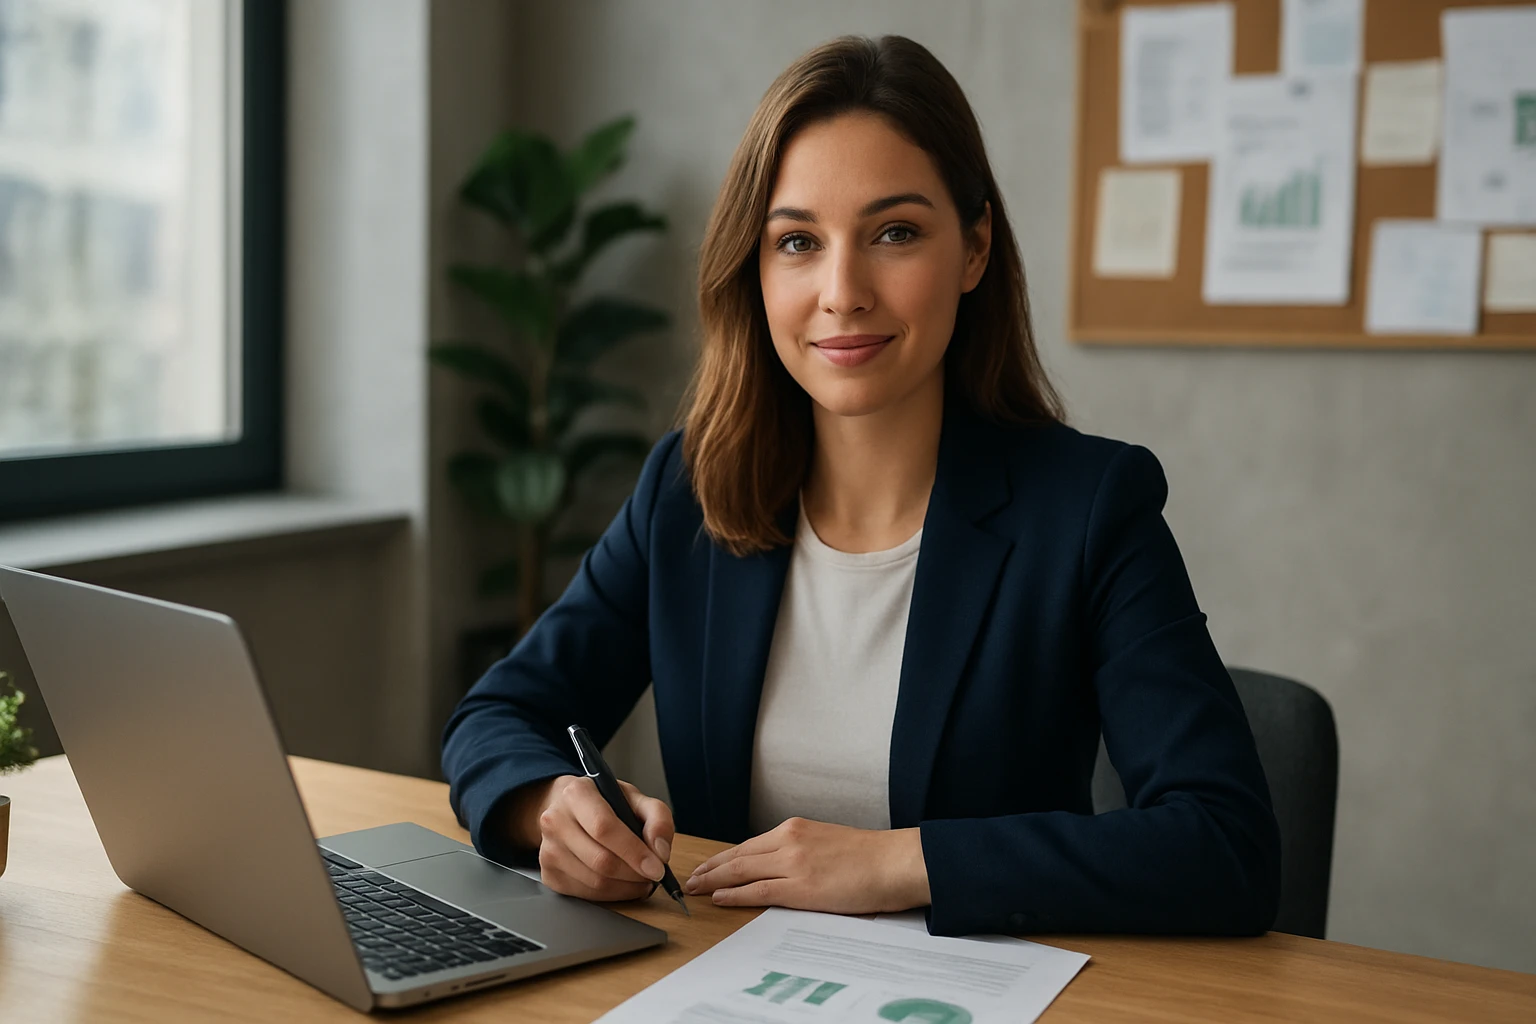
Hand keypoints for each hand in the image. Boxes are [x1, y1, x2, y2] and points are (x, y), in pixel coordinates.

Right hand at [507, 774, 675, 901]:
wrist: (566, 809)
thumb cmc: (603, 803)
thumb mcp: (634, 797)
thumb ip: (657, 817)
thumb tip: (660, 851)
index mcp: (576, 793)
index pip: (604, 828)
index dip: (634, 851)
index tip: (657, 867)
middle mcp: (555, 821)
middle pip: (601, 860)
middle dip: (635, 874)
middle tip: (653, 875)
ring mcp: (548, 850)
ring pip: (595, 882)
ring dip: (626, 887)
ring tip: (641, 878)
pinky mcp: (549, 874)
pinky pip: (586, 895)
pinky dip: (612, 894)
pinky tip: (622, 883)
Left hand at [684, 817, 929, 914]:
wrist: (896, 862)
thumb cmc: (870, 857)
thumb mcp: (828, 843)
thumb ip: (802, 851)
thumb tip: (782, 867)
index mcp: (796, 829)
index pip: (749, 845)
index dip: (724, 857)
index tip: (707, 866)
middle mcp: (789, 840)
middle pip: (738, 856)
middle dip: (711, 868)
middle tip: (691, 879)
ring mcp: (793, 862)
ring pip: (742, 871)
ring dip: (714, 880)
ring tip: (695, 889)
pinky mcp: (801, 886)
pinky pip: (758, 890)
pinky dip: (735, 894)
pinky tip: (719, 898)